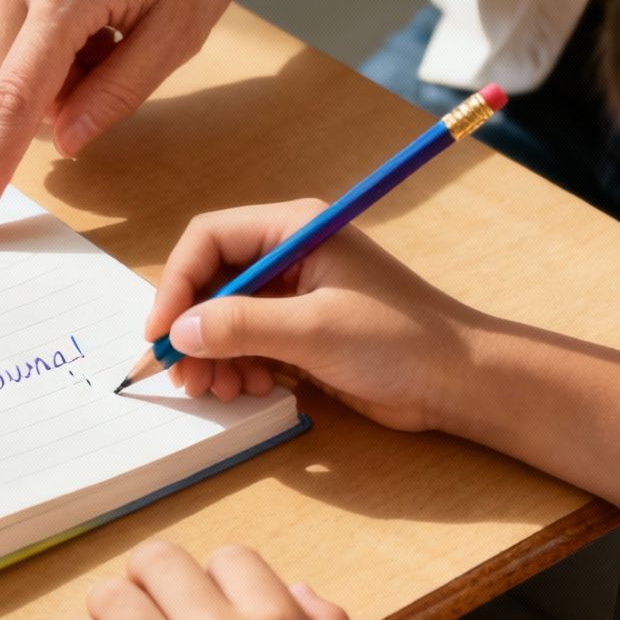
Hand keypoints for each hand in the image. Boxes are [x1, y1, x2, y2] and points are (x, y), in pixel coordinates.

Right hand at [146, 199, 486, 431]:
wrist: (458, 383)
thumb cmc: (399, 342)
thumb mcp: (313, 330)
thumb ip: (240, 326)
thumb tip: (178, 332)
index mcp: (296, 230)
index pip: (209, 239)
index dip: (176, 283)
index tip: (161, 331)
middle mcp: (290, 254)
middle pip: (211, 280)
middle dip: (192, 328)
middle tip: (184, 375)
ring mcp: (295, 293)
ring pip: (225, 316)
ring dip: (212, 354)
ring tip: (220, 390)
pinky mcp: (301, 329)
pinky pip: (248, 342)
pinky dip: (237, 366)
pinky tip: (247, 389)